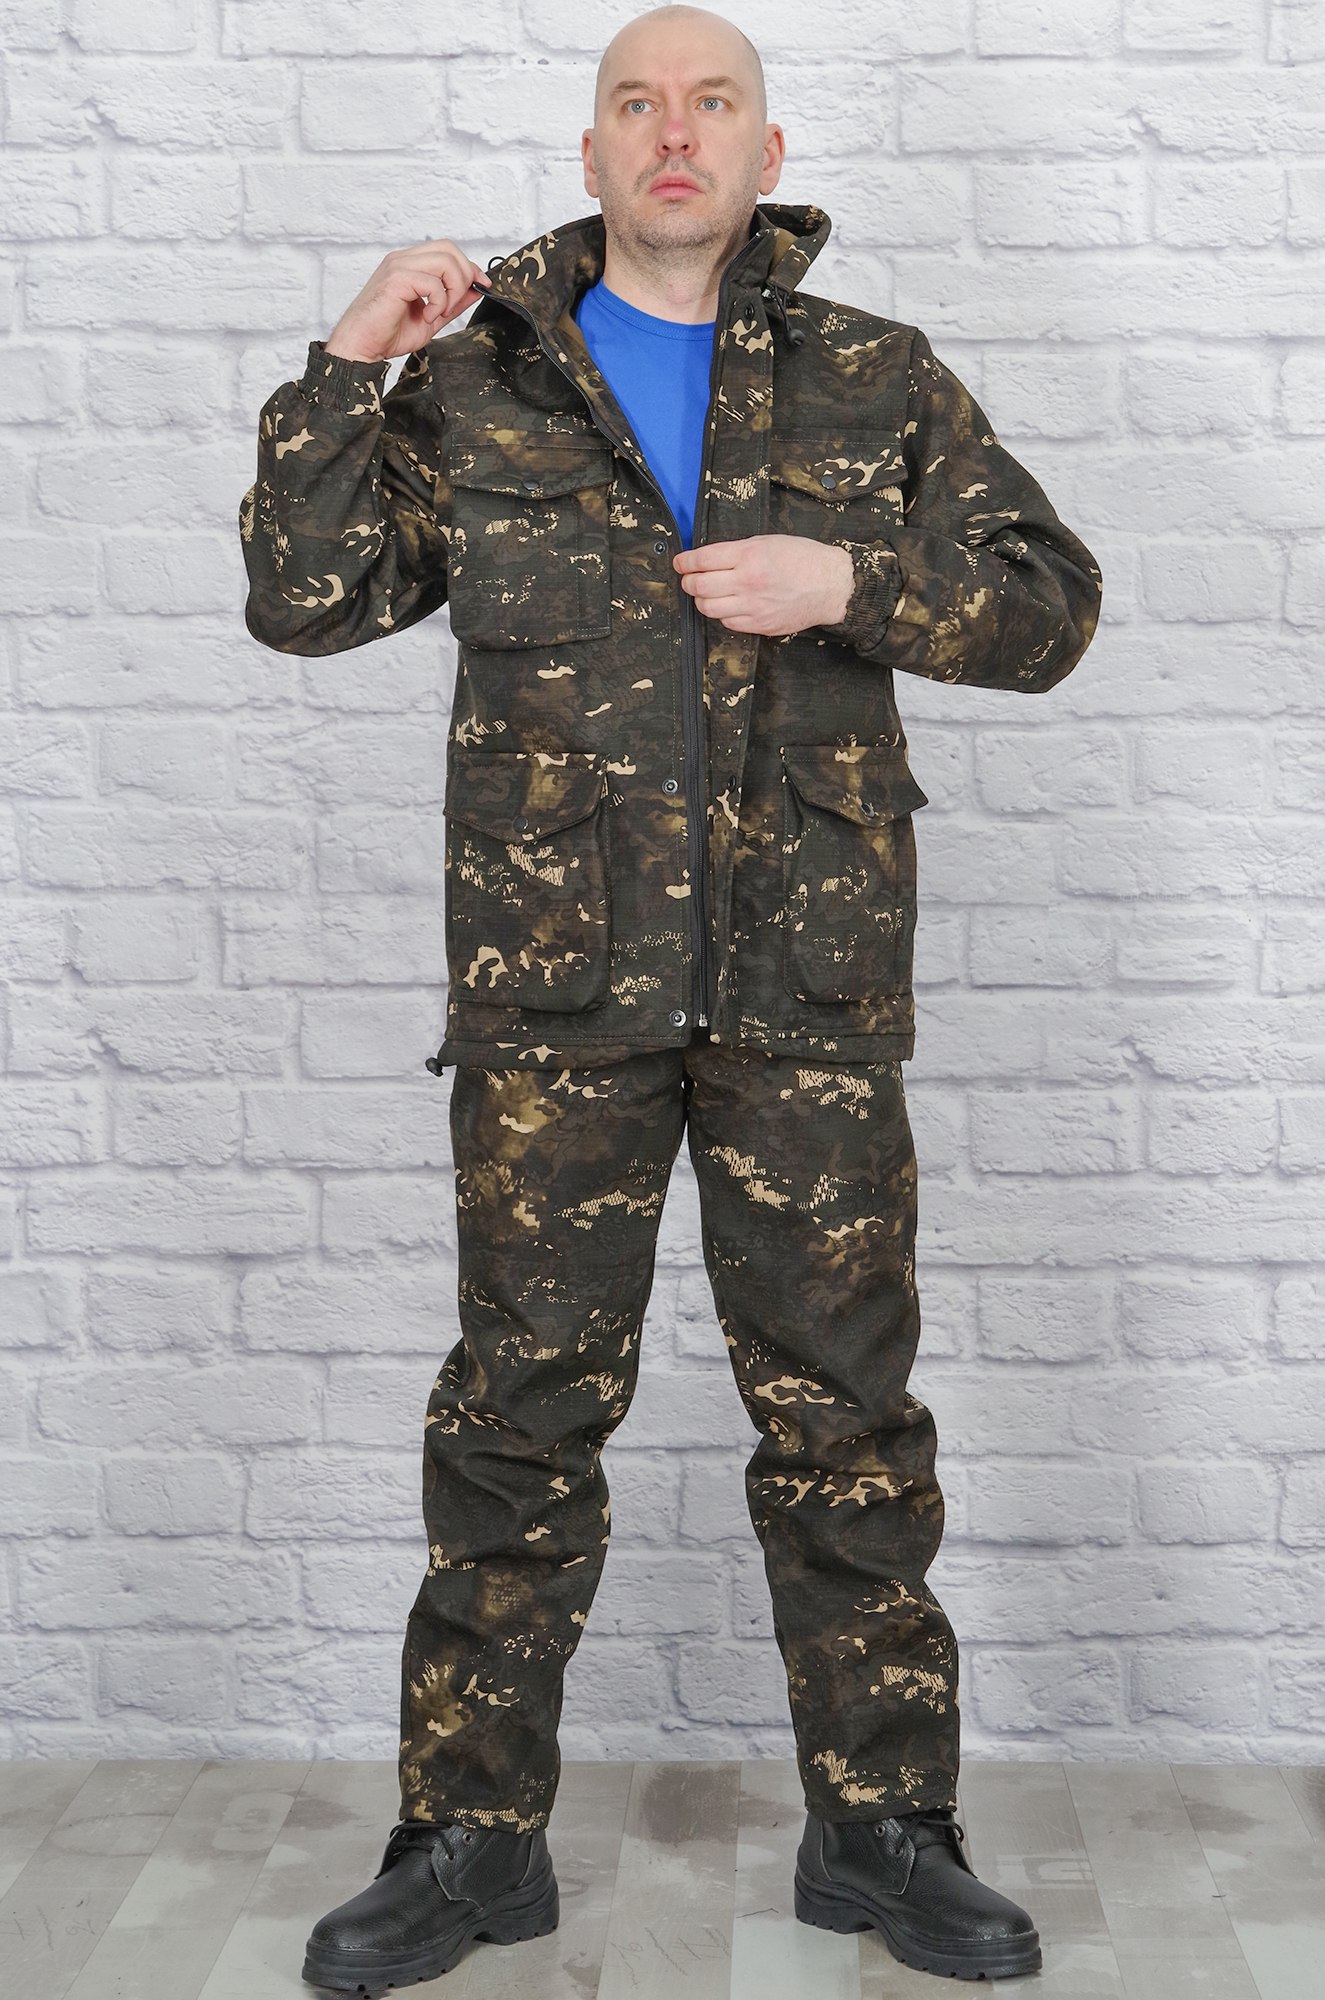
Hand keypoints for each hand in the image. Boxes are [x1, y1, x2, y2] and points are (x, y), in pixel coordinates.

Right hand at [324, 239, 492, 362]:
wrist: (360, 346)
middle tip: (454, 305)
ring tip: (439, 313)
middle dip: (464, 277)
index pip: (448, 251)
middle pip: (450, 249)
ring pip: (446, 261)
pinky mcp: (396, 279)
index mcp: (409, 264)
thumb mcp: (432, 317)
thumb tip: (478, 288)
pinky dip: (438, 303)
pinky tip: (426, 317)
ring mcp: (398, 266)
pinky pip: (433, 282)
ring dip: (452, 291)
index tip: (482, 286)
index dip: (469, 267)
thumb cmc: (387, 334)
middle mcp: (403, 259)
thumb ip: (453, 302)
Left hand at [673, 535, 854, 636]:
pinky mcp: (759, 625)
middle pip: (700, 586)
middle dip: (688, 582)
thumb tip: (709, 559)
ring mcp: (752, 606)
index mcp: (749, 555)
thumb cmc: (804, 559)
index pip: (703, 560)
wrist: (831, 586)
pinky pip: (727, 622)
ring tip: (706, 593)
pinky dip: (722, 614)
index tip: (680, 563)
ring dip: (702, 600)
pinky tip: (728, 605)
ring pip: (708, 608)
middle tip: (689, 579)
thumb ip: (738, 550)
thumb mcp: (769, 542)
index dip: (685, 562)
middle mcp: (747, 582)